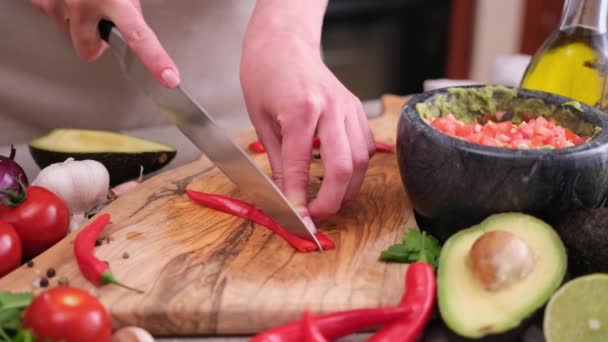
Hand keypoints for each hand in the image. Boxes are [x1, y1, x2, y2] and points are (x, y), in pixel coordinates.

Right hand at [30, 0, 179, 87]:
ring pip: (70, 36)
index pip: (139, 36)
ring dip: (78, 24)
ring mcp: (59, 4)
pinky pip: (55, 18)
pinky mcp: (42, 1)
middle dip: (94, 42)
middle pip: (89, 50)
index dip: (155, 60)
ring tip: (83, 1)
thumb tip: (132, 23)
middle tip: (100, 20)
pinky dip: (62, 10)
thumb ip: (129, 6)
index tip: (169, 77)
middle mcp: (84, 4)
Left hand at [240, 31, 375, 225]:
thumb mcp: (260, 120)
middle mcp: (331, 108)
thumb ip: (277, 160)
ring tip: (330, 201)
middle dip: (331, 200)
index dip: (298, 198)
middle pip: (343, 167)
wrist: (284, 43)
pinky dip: (357, 167)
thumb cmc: (265, 76)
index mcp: (301, 110)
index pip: (300, 166)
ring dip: (348, 188)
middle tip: (317, 215)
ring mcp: (348, 107)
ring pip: (361, 159)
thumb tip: (286, 195)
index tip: (297, 218)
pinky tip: (342, 175)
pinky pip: (366, 145)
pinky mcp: (357, 108)